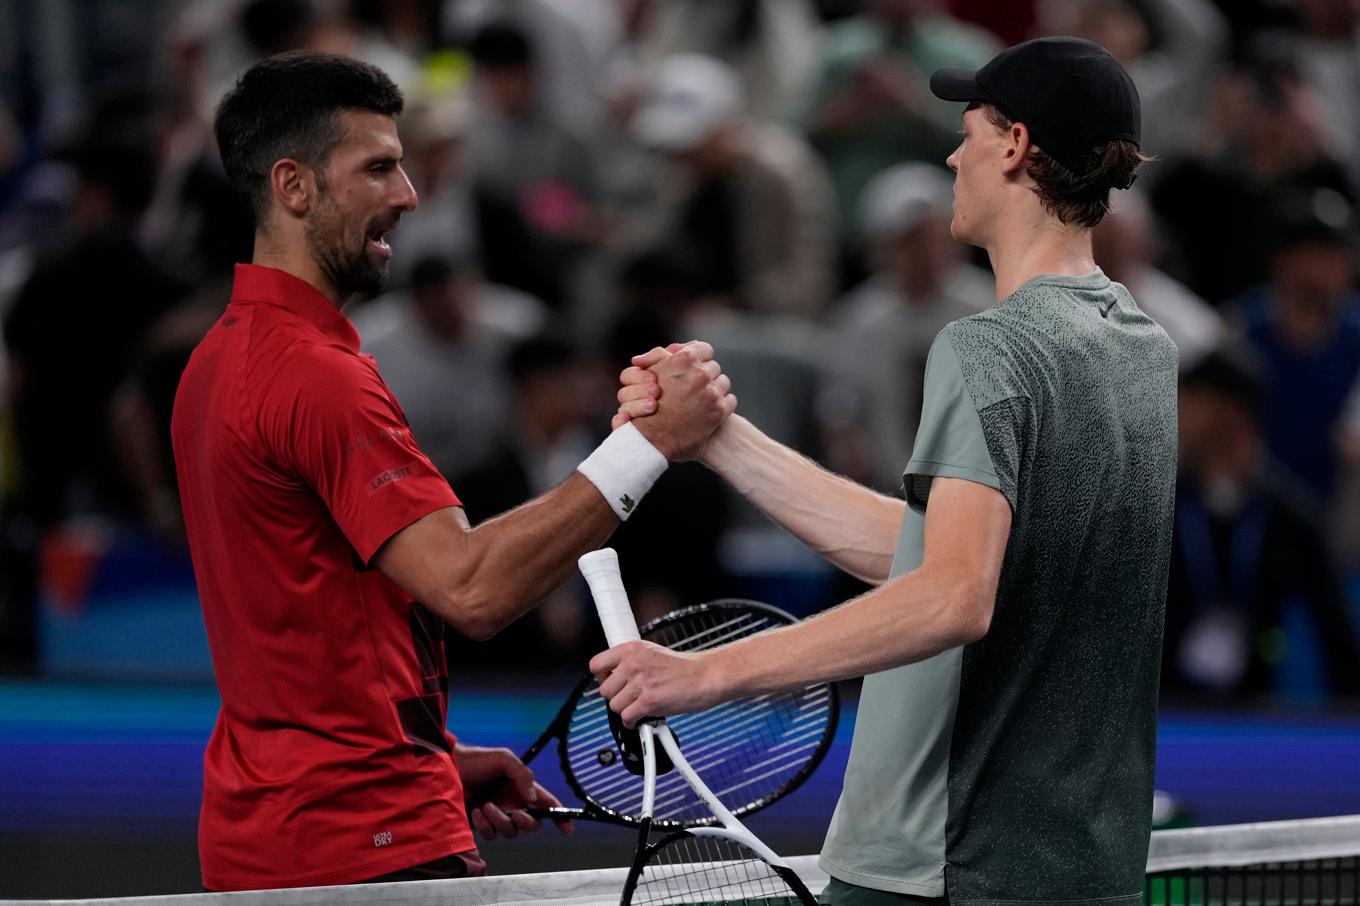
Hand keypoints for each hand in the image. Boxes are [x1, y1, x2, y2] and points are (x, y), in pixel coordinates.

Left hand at [454, 743, 571, 839]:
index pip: (546, 804)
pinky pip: (491, 834)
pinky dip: (485, 825)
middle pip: (532, 824)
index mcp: (522, 787)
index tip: (567, 827)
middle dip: (526, 822)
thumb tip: (532, 798)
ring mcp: (497, 815)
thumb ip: (523, 775)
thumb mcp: (503, 759)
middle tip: (516, 814)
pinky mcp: (482, 824)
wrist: (448, 769)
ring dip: (500, 820)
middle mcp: (512, 803)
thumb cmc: (475, 760)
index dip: (559, 816)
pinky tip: (476, 811)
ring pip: (511, 832)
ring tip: (486, 805)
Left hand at [589, 641, 724, 726]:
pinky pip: (626, 718)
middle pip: (604, 691)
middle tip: (633, 697)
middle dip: (617, 698)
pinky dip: (634, 723)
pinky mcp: (648, 702)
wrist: (707, 676)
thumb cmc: (684, 668)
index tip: (612, 683)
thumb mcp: (652, 653)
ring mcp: (640, 683)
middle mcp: (633, 663)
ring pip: (614, 706)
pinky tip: (644, 717)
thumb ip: (631, 662)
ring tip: (642, 706)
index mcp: (631, 649)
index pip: (596, 665)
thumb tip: (612, 678)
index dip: (602, 678)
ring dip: (627, 710)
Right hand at [611, 342, 736, 460]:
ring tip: (699, 402)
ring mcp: (711, 392)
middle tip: (692, 390)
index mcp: (684, 359)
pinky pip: (730, 400)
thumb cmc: (648, 404)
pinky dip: (721, 405)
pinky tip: (706, 412)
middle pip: (714, 367)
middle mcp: (700, 373)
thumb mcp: (650, 373)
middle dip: (705, 377)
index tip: (693, 370)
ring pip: (723, 383)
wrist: (652, 439)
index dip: (698, 359)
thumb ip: (663, 354)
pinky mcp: (720, 410)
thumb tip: (682, 347)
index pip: (704, 349)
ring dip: (714, 390)